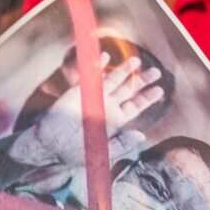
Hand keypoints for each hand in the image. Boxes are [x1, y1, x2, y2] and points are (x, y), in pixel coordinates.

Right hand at [14, 54, 164, 165]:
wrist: (50, 145)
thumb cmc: (75, 152)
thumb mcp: (101, 153)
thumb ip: (122, 144)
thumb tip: (142, 136)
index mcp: (115, 120)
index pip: (135, 106)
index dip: (147, 98)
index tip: (160, 90)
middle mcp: (107, 106)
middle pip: (128, 90)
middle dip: (142, 80)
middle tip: (156, 72)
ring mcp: (94, 96)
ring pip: (113, 80)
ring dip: (124, 70)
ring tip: (135, 61)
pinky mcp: (79, 90)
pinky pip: (91, 75)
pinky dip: (98, 65)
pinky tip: (105, 57)